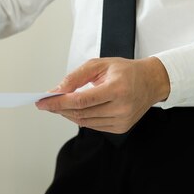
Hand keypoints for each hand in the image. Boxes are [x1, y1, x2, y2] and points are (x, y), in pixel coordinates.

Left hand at [35, 57, 169, 133]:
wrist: (151, 82)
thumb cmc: (125, 71)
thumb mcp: (100, 65)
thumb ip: (76, 77)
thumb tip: (56, 91)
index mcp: (117, 89)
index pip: (82, 100)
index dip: (59, 102)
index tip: (42, 102)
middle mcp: (122, 107)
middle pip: (81, 113)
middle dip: (59, 109)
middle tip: (46, 103)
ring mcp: (122, 120)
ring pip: (85, 122)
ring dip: (68, 114)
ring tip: (59, 105)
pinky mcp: (121, 128)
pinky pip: (93, 126)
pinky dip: (81, 118)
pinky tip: (76, 110)